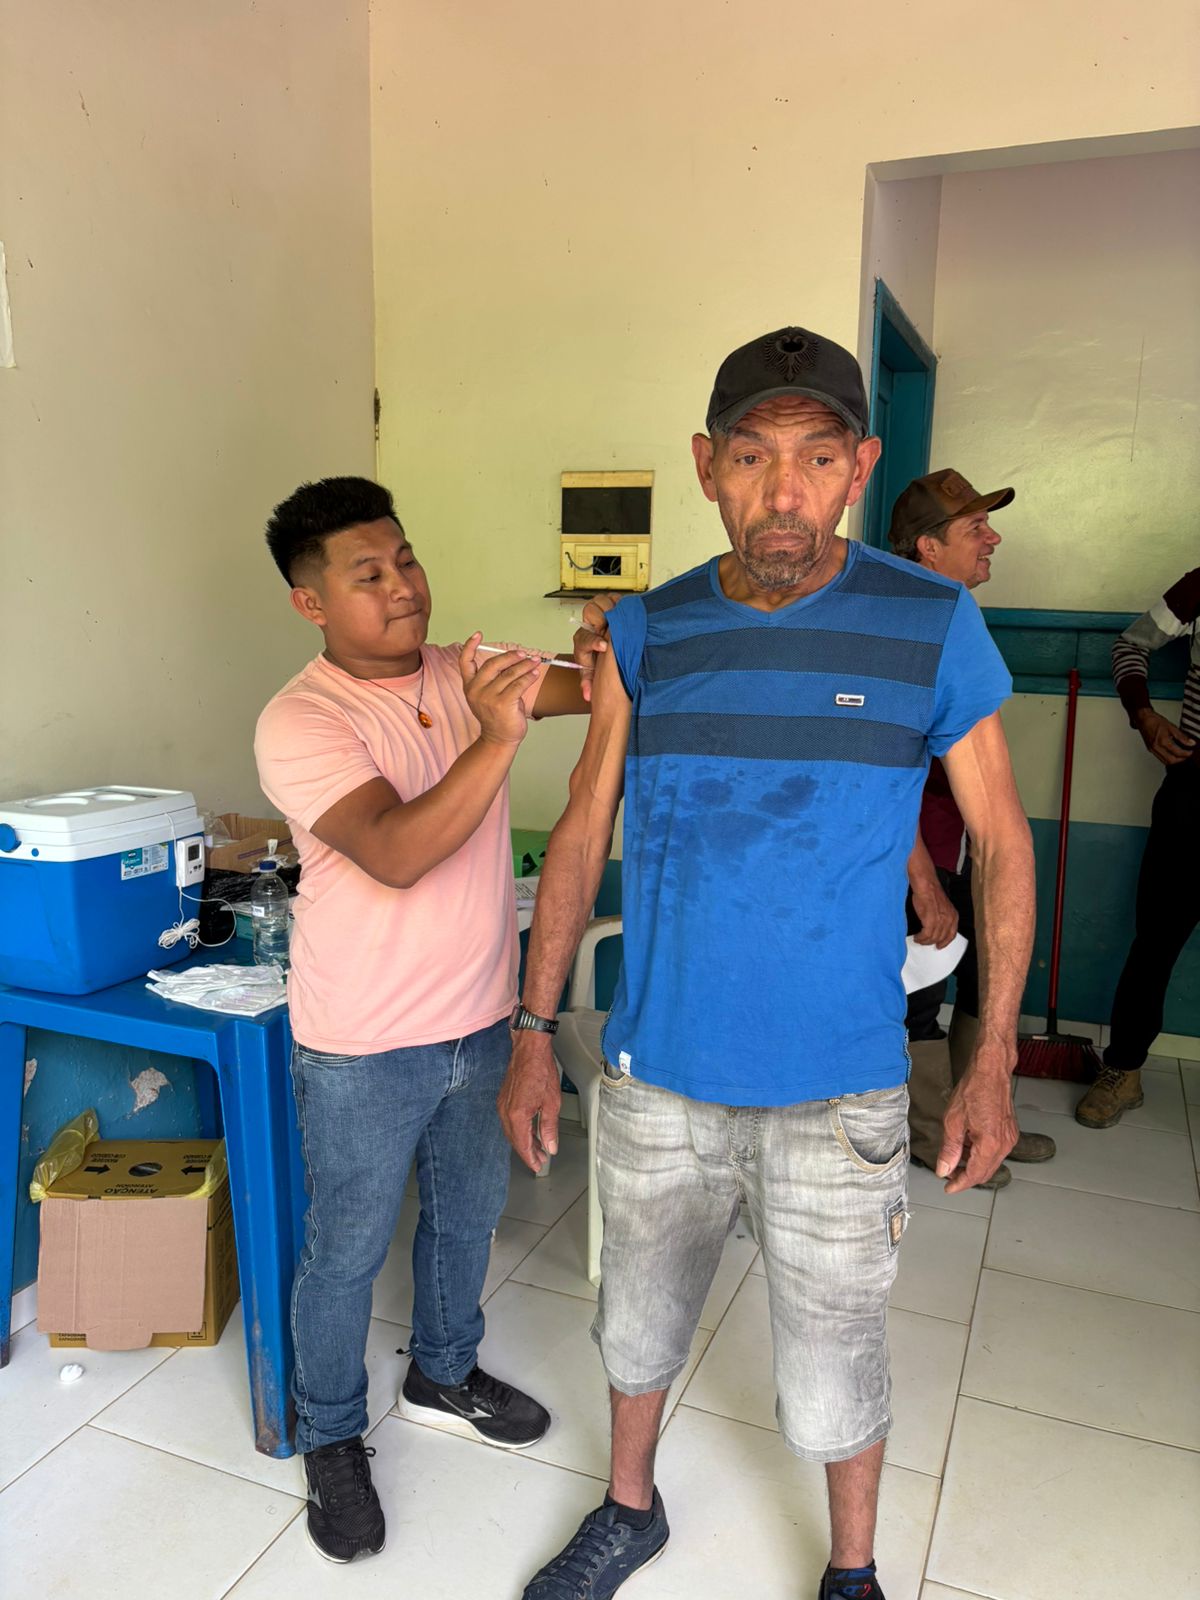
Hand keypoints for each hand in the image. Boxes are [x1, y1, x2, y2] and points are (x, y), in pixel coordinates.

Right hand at [460, 634, 547, 746]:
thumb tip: (514, 660)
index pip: (464, 662)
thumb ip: (495, 678)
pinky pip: (519, 685)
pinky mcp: (503, 704)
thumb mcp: (488, 695)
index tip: (477, 635)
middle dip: (511, 656)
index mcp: (470, 686)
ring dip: (525, 666)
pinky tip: (534, 674)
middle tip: (524, 654)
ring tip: (535, 662)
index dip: (470, 646)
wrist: (499, 739)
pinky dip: (529, 677)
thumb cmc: (497, 715)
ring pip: (510, 674)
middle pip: (493, 664)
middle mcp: (476, 690)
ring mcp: (488, 697)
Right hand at [498, 1032, 561, 1172]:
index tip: (537, 1166)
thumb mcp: (551, 1102)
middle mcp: (506, 1112)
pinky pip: (509, 1121)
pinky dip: (518, 1130)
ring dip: (523, 1141)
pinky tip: (528, 1130)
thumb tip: (550, 1146)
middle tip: (540, 1159)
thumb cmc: (540, 1069)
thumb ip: (549, 1128)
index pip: (523, 1145)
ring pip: (511, 1132)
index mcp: (518, 1115)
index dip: (531, 1158)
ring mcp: (502, 1105)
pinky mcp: (503, 1099)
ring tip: (537, 1147)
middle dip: (528, 1152)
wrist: (529, 1049)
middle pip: (515, 1140)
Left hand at [573, 594, 619, 702]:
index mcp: (583, 641)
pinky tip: (628, 609)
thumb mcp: (592, 673)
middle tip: (612, 624)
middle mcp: (589, 624)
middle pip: (590, 612)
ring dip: (612, 608)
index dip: (593, 641)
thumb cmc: (597, 661)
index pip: (584, 638)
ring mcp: (598, 613)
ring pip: (600, 602)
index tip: (604, 647)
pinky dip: (620, 602)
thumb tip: (587, 696)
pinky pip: (613, 597)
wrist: (602, 651)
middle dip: (602, 618)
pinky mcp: (609, 606)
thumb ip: (589, 683)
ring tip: (622, 616)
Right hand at [910, 874, 958, 948]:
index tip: (939, 946)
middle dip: (931, 942)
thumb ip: (942, 918)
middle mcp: (949, 919)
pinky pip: (926, 935)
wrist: (925, 885)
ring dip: (924, 941)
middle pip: (941, 937)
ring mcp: (940, 920)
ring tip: (918, 939)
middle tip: (924, 942)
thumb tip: (936, 928)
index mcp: (953, 916)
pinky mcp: (931, 920)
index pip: (952, 934)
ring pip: (933, 937)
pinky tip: (917, 937)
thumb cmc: (931, 893)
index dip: (945, 942)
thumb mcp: (942, 907)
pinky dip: (921, 937)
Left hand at [937, 1051, 1017, 1192]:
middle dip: (966, 1176)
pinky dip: (982, 1154)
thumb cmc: (974, 1089)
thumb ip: (949, 1149)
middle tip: (948, 1173)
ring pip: (991, 1163)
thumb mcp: (953, 1121)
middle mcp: (1004, 1144)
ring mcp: (1009, 1138)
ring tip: (956, 1156)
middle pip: (985, 1172)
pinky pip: (996, 1151)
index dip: (959, 1184)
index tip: (948, 1187)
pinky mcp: (1010, 1132)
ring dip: (974, 1164)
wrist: (991, 1071)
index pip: (974, 1175)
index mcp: (990, 1144)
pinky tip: (968, 1144)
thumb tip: (944, 1169)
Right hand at [1134, 708, 1195, 765]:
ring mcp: (1152, 750)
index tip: (1190, 752)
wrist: (1143, 719)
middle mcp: (1156, 747)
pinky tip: (1171, 754)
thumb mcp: (1172, 727)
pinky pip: (1160, 758)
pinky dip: (1167, 758)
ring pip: (1165, 761)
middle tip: (1186, 755)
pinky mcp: (1150, 750)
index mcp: (1162, 741)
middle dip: (1180, 759)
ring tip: (1180, 756)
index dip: (1186, 754)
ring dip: (1174, 760)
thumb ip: (1182, 737)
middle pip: (1171, 760)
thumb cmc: (1155, 721)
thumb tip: (1190, 743)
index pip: (1177, 753)